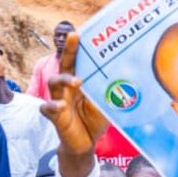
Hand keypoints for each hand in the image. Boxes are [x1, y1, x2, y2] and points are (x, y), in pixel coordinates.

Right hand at [40, 34, 107, 158]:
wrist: (86, 144)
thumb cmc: (94, 121)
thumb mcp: (105, 104)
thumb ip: (110, 91)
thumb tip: (130, 76)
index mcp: (79, 81)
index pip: (78, 60)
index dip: (77, 46)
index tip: (81, 32)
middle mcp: (68, 87)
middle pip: (65, 65)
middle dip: (69, 50)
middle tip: (74, 36)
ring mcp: (59, 99)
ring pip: (54, 82)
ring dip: (64, 79)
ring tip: (77, 81)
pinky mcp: (54, 116)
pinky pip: (47, 107)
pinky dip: (53, 105)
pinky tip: (60, 106)